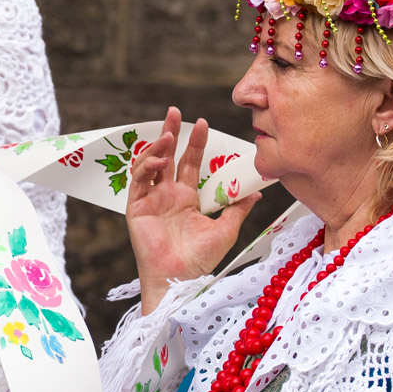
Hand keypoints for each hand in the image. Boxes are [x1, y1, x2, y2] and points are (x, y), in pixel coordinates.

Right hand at [126, 107, 260, 314]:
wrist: (181, 280)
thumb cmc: (201, 260)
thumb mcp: (226, 230)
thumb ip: (237, 208)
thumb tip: (256, 190)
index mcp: (187, 198)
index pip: (190, 163)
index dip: (195, 143)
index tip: (202, 123)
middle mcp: (167, 195)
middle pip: (168, 156)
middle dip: (170, 132)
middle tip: (175, 111)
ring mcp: (151, 200)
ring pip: (149, 164)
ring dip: (157, 147)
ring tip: (169, 134)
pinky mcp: (136, 208)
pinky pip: (138, 182)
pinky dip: (146, 167)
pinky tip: (159, 160)